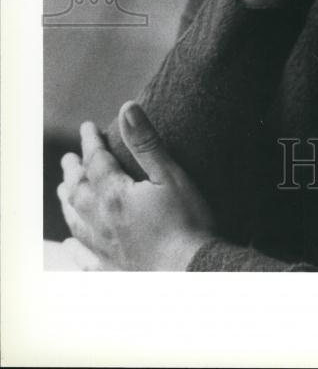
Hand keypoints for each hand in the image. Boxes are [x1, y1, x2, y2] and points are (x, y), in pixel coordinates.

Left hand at [57, 102, 213, 270]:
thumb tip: (126, 108)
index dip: (90, 142)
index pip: (95, 162)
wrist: (194, 272)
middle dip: (73, 171)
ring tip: (61, 191)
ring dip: (67, 203)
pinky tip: (69, 246)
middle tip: (67, 159)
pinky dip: (75, 250)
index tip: (87, 127)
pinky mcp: (114, 270)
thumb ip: (146, 142)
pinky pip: (85, 259)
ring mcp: (106, 248)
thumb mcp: (170, 174)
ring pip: (77, 222)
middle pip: (79, 192)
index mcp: (115, 195)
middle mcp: (103, 222)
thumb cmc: (188, 222)